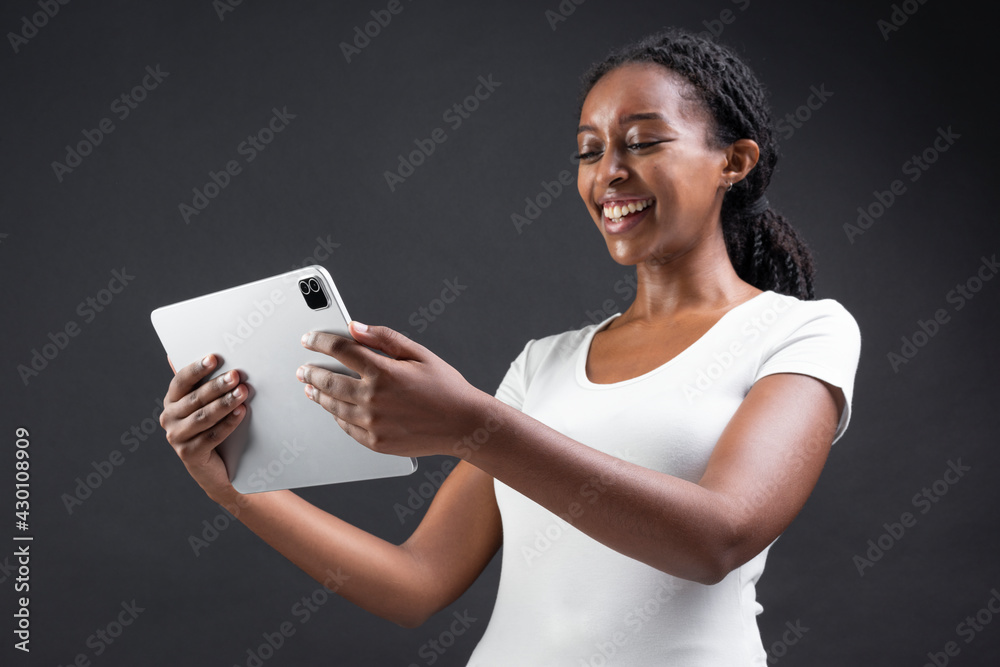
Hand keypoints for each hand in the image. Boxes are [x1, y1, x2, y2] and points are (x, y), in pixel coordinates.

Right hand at [160, 354, 248, 502]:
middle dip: (217, 386)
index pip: (181, 380)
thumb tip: (207, 354)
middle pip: (195, 398)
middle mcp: (169, 418)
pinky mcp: (188, 454)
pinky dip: (228, 423)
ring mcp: (176, 437)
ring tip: (243, 393)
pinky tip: (241, 412)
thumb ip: (204, 383)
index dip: (197, 369)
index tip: (214, 358)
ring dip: (224, 403)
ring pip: (203, 417)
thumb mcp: (208, 404)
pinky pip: (211, 436)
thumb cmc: (214, 427)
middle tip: (237, 376)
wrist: (216, 468)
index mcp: (172, 400)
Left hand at [297, 322, 486, 457]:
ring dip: (318, 395)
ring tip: (311, 388)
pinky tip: (334, 409)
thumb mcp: (419, 354)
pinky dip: (336, 416)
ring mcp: (372, 423)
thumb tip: (354, 327)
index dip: (320, 340)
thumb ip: (384, 338)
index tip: (309, 338)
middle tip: (303, 368)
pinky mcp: (375, 442)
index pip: (340, 349)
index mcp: (383, 371)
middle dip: (312, 371)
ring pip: (333, 406)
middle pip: (328, 380)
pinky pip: (346, 427)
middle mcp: (373, 398)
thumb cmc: (445, 387)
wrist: (463, 424)